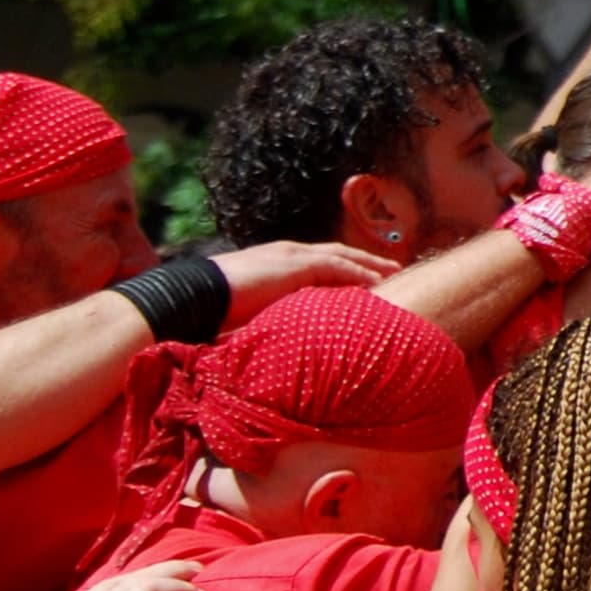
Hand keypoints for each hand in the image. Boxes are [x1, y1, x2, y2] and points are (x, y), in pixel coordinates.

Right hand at [208, 238, 407, 315]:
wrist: (196, 295)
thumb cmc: (215, 308)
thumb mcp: (251, 310)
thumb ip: (273, 315)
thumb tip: (284, 338)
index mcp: (277, 261)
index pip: (319, 261)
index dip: (344, 267)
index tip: (366, 277)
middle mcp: (288, 252)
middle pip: (337, 253)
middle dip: (365, 261)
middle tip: (391, 269)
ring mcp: (292, 255)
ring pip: (342, 257)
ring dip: (370, 265)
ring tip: (394, 273)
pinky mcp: (295, 264)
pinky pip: (337, 266)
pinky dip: (359, 272)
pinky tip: (377, 281)